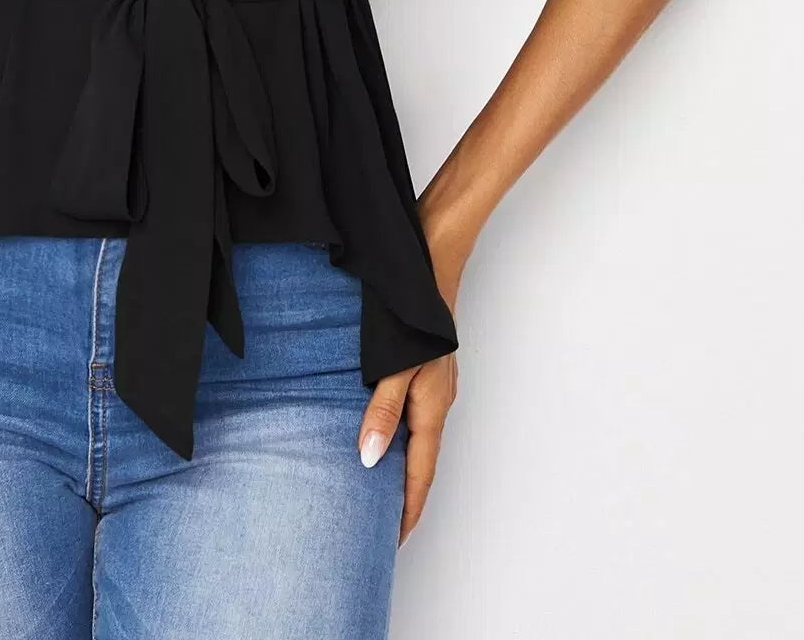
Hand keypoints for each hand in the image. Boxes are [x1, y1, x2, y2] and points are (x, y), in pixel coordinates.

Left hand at [357, 232, 466, 546]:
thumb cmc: (413, 312)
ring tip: (374, 490)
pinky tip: (378, 431)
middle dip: (403, 497)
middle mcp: (437, 401)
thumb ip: (381, 411)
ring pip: (416, 438)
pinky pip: (412, 415)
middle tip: (380, 528)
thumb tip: (367, 459)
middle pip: (421, 462)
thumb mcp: (394, 365)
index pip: (419, 475)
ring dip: (399, 467)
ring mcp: (434, 384)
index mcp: (432, 407)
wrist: (433, 260)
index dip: (406, 510)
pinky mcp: (425, 368)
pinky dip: (398, 436)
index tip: (393, 542)